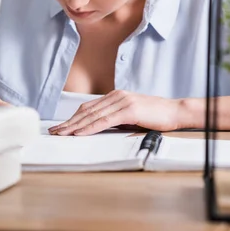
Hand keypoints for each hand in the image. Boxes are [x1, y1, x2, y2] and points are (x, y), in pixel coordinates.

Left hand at [48, 90, 180, 135]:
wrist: (175, 111)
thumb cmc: (156, 115)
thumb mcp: (131, 115)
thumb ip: (115, 118)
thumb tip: (98, 127)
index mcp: (116, 96)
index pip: (89, 107)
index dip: (73, 117)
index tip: (61, 126)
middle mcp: (116, 96)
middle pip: (86, 110)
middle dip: (69, 122)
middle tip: (54, 132)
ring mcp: (122, 101)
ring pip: (93, 115)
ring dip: (75, 126)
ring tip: (62, 134)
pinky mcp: (129, 110)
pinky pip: (104, 120)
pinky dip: (90, 127)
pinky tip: (80, 132)